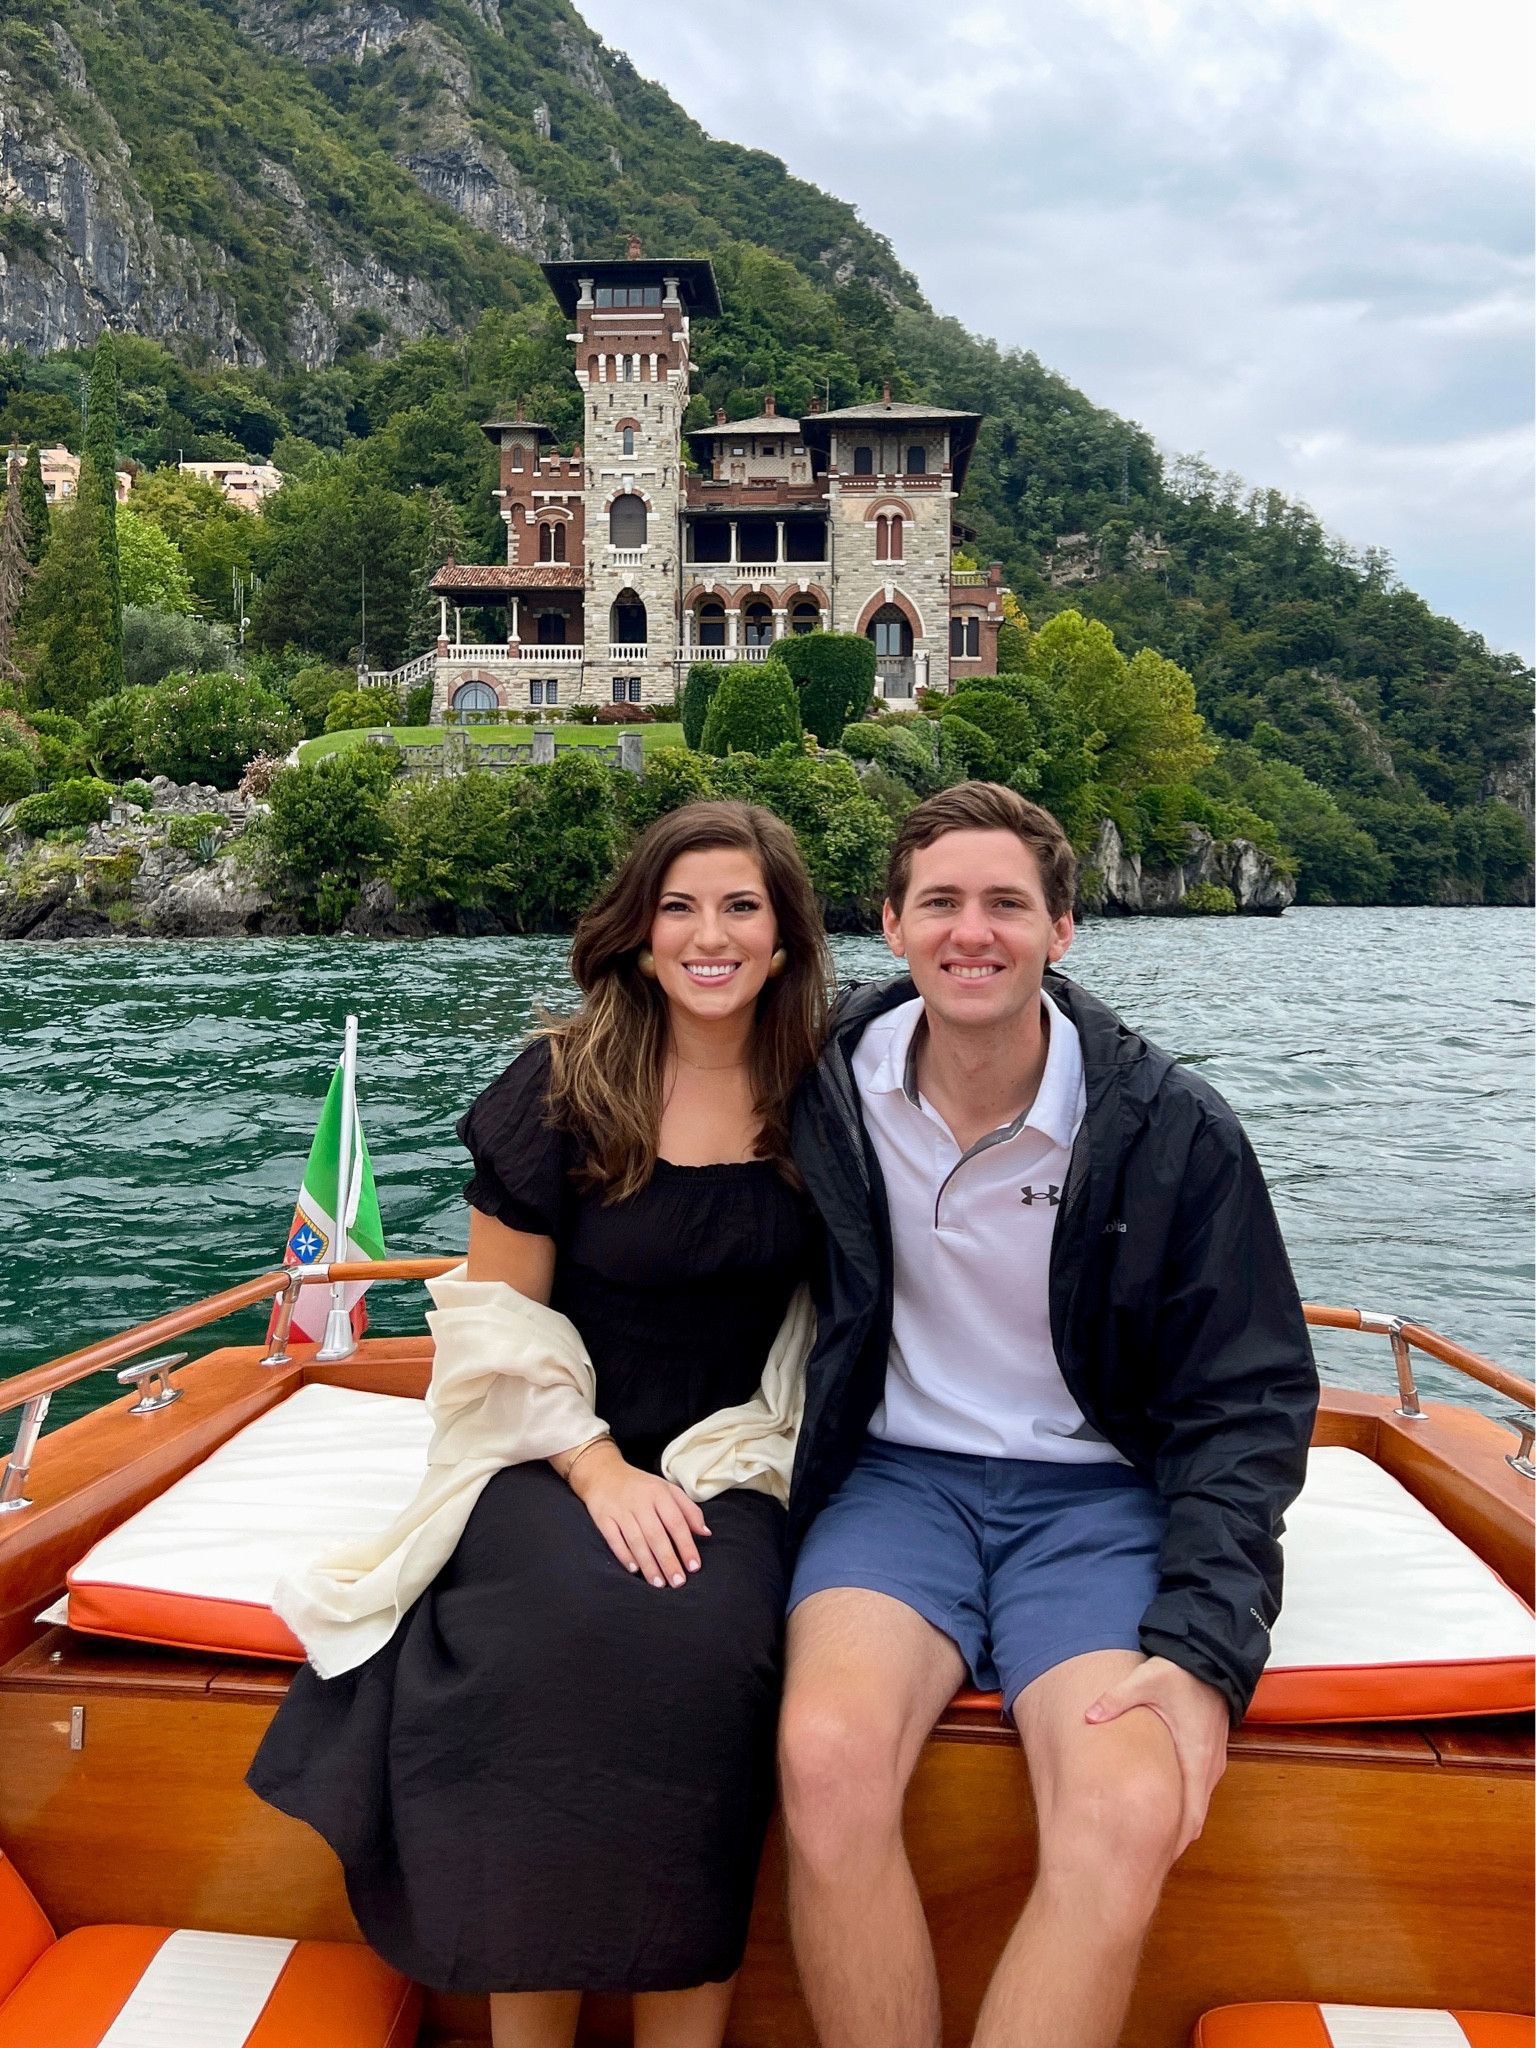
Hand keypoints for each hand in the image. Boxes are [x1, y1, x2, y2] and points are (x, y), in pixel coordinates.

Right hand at [566, 1441, 711, 1588]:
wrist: (603, 1473)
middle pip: (656, 1535)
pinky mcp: (603, 1518)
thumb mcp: (668, 1490)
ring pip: (636, 1540)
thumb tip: (706, 1533)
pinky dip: (624, 1555)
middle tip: (678, 1582)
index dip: (686, 1545)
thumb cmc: (642, 1487)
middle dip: (668, 1561)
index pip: (676, 1522)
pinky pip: (614, 1539)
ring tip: (659, 1584)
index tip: (694, 1567)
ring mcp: (620, 1510)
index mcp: (659, 1493)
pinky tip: (634, 1570)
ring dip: (648, 1564)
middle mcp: (640, 1502)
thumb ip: (688, 1510)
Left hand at [1084, 1655, 1229, 1854]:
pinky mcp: (1210, 1752)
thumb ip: (1115, 1701)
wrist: (1212, 1657)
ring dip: (1181, 1819)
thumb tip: (1088, 1717)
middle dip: (1175, 1837)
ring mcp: (1212, 1761)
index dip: (1177, 1841)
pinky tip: (1164, 1801)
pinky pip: (1198, 1786)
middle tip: (1147, 1857)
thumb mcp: (1145, 1682)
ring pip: (1197, 1802)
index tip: (1158, 1861)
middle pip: (1195, 1817)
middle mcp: (1209, 1767)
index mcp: (1195, 1760)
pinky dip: (1185, 1800)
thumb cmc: (1181, 1673)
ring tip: (1151, 1836)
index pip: (1192, 1815)